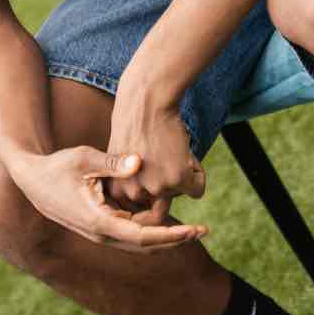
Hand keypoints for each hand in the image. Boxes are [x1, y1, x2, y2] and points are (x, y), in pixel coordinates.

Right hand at [14, 146, 205, 252]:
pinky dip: (150, 229)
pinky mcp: (100, 227)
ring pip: (139, 242)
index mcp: (99, 221)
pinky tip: (164, 215)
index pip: (144, 236)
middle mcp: (101, 234)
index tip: (195, 230)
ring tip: (191, 227)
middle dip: (176, 239)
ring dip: (164, 236)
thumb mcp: (84, 158)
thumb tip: (138, 162)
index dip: (172, 234)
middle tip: (204, 230)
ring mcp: (100, 233)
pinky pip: (131, 234)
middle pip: (146, 245)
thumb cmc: (57, 166)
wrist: (32, 179)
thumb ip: (112, 163)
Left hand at [107, 95, 205, 209]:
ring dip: (182, 177)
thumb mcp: (123, 161)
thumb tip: (158, 211)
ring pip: (180, 195)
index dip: (150, 190)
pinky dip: (197, 173)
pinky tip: (185, 151)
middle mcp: (132, 194)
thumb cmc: (135, 127)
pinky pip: (197, 189)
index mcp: (116, 191)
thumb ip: (134, 186)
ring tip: (171, 151)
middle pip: (162, 206)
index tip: (147, 168)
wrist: (145, 101)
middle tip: (163, 157)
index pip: (140, 213)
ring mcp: (155, 188)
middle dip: (169, 185)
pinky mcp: (177, 179)